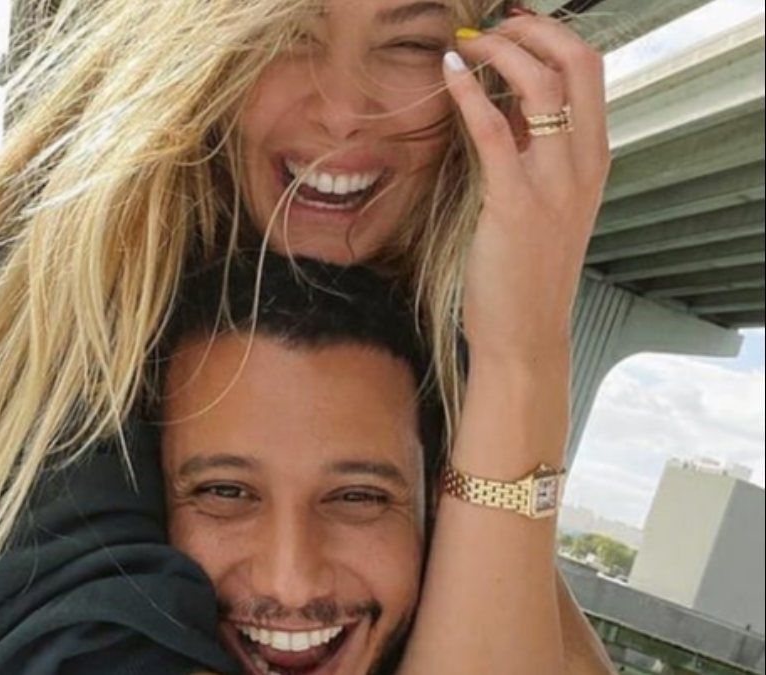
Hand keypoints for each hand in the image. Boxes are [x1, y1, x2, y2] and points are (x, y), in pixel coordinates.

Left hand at [442, 14, 609, 363]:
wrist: (525, 332)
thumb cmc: (526, 269)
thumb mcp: (543, 201)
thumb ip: (532, 153)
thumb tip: (503, 104)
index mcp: (594, 158)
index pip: (590, 70)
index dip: (550, 36)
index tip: (511, 26)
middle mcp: (584, 163)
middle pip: (578, 62)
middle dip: (533, 31)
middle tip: (489, 27)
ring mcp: (555, 183)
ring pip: (543, 85)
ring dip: (501, 53)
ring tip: (466, 45)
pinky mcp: (515, 203)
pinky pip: (495, 131)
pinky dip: (469, 93)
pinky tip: (448, 74)